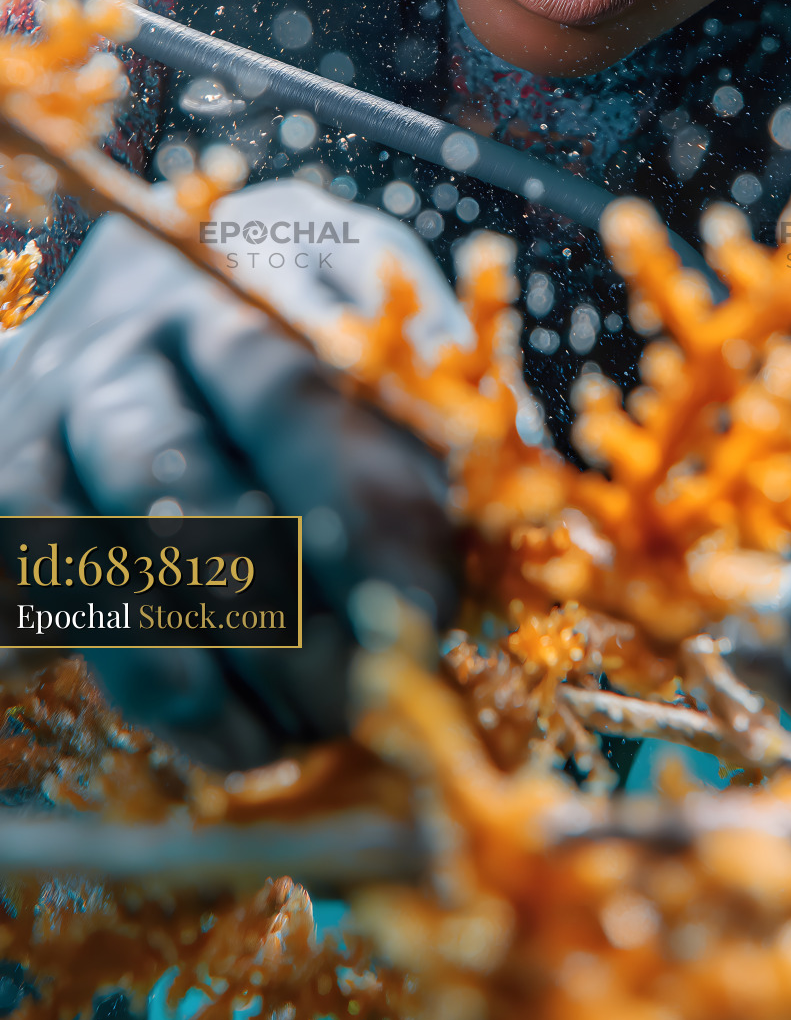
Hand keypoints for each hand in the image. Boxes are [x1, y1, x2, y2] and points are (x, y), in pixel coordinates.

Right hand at [0, 183, 461, 767]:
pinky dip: (111, 672)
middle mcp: (124, 339)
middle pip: (182, 478)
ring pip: (84, 550)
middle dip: (276, 610)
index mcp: (238, 280)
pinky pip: (29, 594)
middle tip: (356, 698)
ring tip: (281, 739)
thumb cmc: (290, 336)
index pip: (293, 392)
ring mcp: (42, 413)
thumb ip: (428, 417)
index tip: (419, 611)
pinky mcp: (0, 482)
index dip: (355, 510)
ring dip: (188, 663)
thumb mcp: (370, 327)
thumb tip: (510, 542)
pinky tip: (210, 733)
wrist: (126, 304)